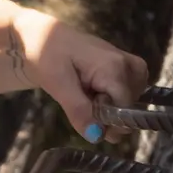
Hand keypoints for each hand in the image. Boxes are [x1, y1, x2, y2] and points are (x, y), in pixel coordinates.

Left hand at [17, 12, 152, 142]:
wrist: (42, 36)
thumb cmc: (47, 55)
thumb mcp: (57, 85)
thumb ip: (78, 110)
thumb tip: (96, 136)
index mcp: (114, 67)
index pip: (124, 109)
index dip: (107, 120)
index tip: (86, 115)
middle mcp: (128, 64)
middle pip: (128, 107)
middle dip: (107, 113)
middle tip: (82, 98)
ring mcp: (130, 64)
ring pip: (130, 102)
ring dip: (109, 106)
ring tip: (86, 92)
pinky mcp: (127, 66)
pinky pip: (129, 92)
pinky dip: (113, 97)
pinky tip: (95, 89)